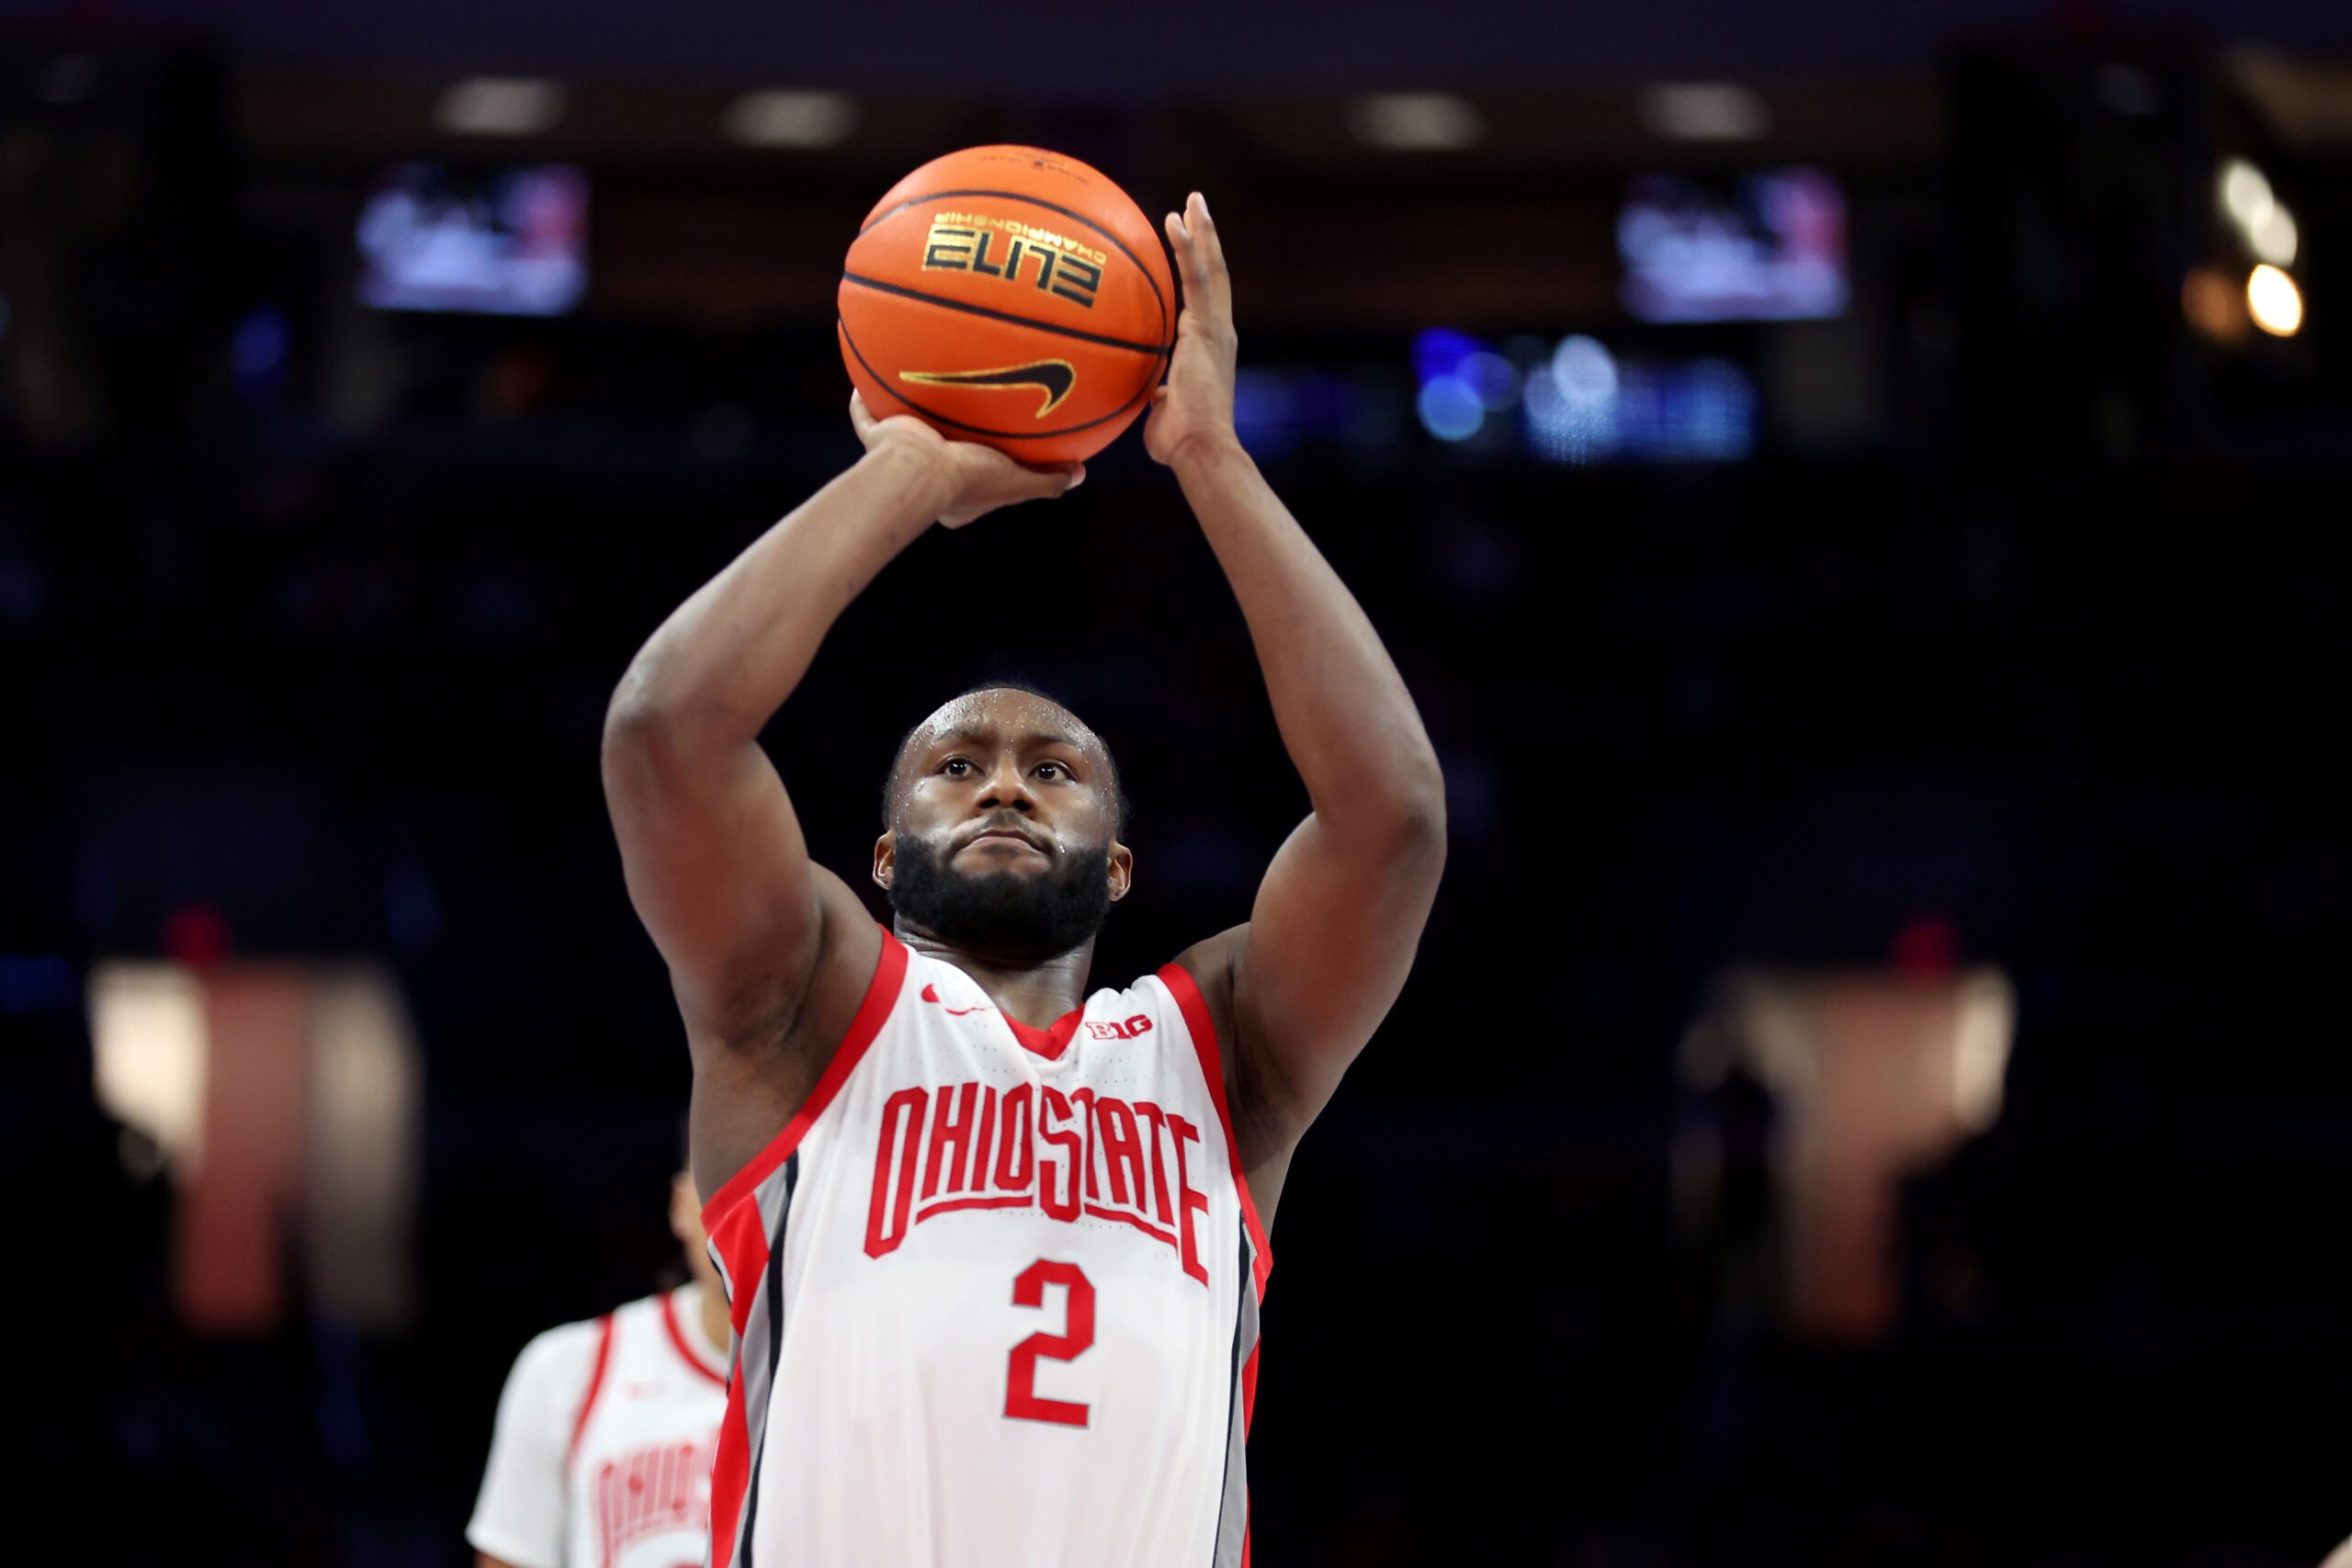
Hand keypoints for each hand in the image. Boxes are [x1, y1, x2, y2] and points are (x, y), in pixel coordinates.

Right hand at [849, 393, 1083, 528]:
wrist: (919, 468)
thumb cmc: (969, 478)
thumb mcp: (1017, 482)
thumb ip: (1047, 481)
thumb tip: (1080, 474)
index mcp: (955, 497)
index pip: (974, 482)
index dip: (985, 469)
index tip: (995, 451)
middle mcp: (925, 479)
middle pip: (939, 455)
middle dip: (946, 437)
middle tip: (960, 414)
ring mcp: (899, 458)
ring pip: (903, 432)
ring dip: (908, 413)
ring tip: (918, 385)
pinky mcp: (878, 437)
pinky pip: (866, 415)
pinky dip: (864, 399)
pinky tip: (867, 376)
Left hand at [1145, 192, 1239, 467]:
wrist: (1200, 448)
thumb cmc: (1179, 443)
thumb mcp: (1162, 411)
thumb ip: (1157, 395)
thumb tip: (1147, 395)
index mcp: (1209, 348)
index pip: (1204, 299)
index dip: (1197, 269)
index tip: (1186, 245)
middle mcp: (1219, 332)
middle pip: (1214, 274)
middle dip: (1206, 239)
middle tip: (1196, 207)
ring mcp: (1216, 328)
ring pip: (1210, 268)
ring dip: (1201, 232)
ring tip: (1193, 201)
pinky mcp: (1207, 328)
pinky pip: (1196, 279)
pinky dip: (1188, 247)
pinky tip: (1176, 222)